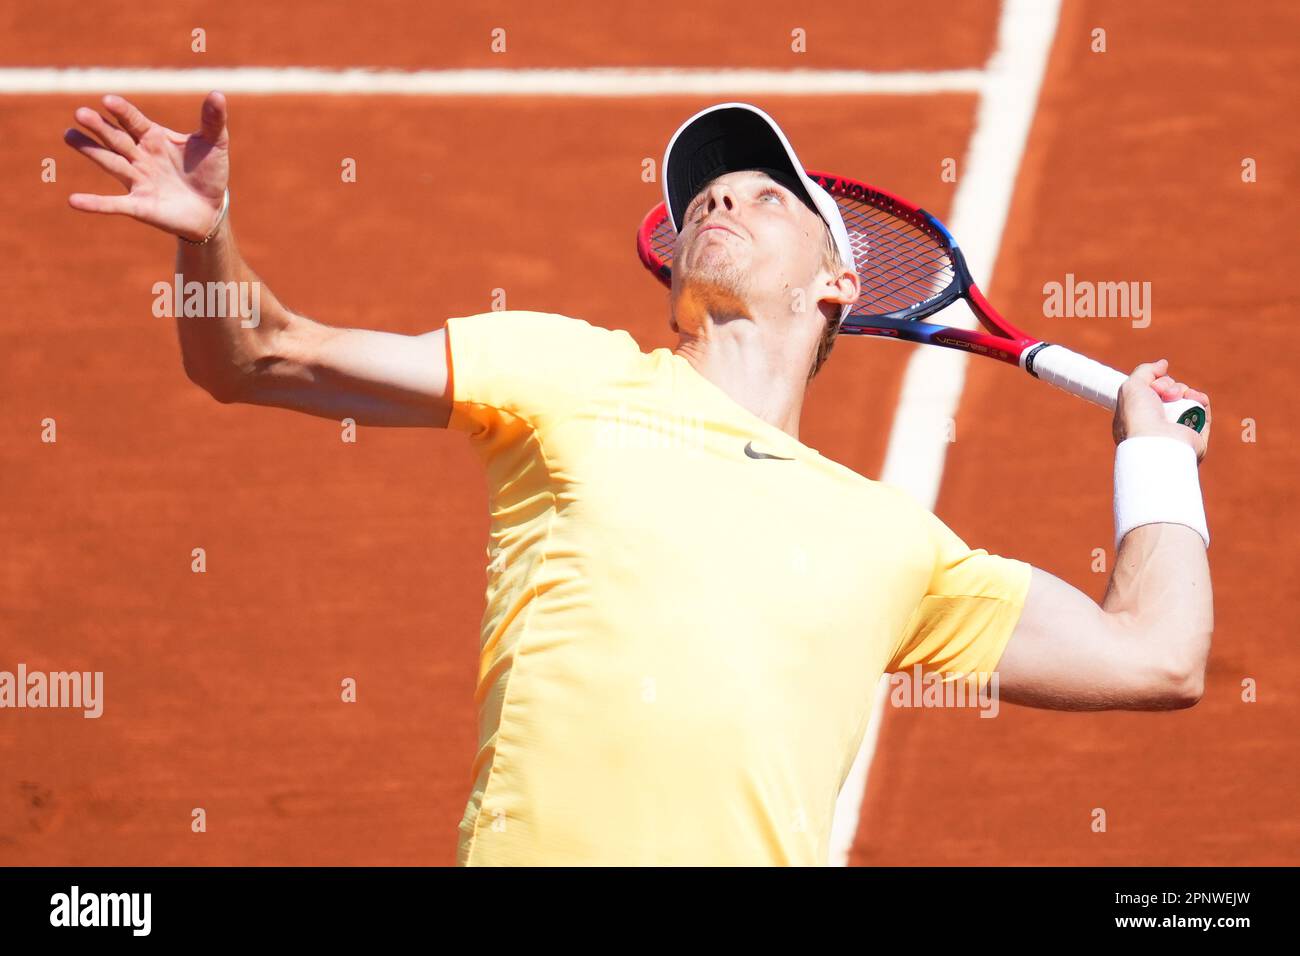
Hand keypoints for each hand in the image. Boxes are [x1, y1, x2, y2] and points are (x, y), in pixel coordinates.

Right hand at [63, 91, 230, 241]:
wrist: (211, 209)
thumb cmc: (209, 172)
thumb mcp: (215, 144)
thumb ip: (213, 120)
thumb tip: (218, 94)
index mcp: (153, 138)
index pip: (134, 121)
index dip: (123, 112)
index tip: (108, 101)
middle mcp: (140, 156)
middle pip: (116, 138)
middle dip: (99, 127)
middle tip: (80, 113)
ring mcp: (137, 180)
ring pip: (110, 162)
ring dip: (90, 150)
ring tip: (68, 135)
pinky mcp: (139, 206)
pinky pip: (113, 204)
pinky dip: (95, 204)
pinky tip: (74, 201)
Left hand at [1113, 359, 1210, 462]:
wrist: (1156, 442)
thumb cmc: (1138, 417)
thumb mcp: (1132, 386)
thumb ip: (1145, 371)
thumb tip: (1163, 364)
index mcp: (1137, 419)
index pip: (1149, 395)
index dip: (1153, 383)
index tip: (1152, 384)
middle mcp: (1156, 426)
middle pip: (1168, 395)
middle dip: (1168, 386)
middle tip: (1163, 392)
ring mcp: (1176, 431)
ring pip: (1185, 400)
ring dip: (1183, 391)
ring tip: (1177, 396)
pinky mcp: (1196, 435)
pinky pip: (1202, 411)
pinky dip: (1200, 400)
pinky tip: (1195, 397)